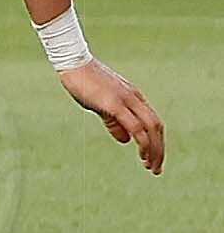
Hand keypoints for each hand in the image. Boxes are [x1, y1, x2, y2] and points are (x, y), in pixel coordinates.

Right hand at [60, 59, 166, 174]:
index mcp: (134, 97)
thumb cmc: (83, 82)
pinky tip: (142, 155)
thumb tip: (126, 140)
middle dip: (159, 149)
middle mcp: (135, 99)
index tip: (152, 158)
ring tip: (151, 166)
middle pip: (157, 127)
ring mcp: (127, 100)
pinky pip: (136, 127)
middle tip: (156, 168)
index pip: (152, 122)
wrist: (73, 64)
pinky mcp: (116, 104)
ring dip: (154, 149)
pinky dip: (143, 142)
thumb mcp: (100, 104)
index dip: (155, 141)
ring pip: (151, 128)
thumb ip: (113, 122)